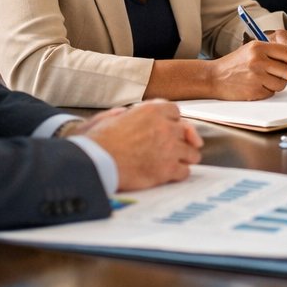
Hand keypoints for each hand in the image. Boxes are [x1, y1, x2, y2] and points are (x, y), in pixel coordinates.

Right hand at [78, 100, 202, 190]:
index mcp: (152, 111)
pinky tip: (172, 174)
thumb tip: (126, 112)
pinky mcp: (167, 169)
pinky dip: (179, 173)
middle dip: (182, 139)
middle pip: (186, 131)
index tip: (170, 127)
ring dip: (185, 157)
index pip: (175, 111)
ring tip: (179, 161)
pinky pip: (185, 171)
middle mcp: (165, 127)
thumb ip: (126, 113)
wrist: (95, 163)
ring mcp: (169, 148)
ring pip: (191, 152)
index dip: (172, 120)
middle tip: (177, 147)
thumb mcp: (111, 116)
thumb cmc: (98, 141)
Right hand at [207, 38, 286, 98]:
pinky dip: (267, 91)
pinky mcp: (254, 91)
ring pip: (282, 83)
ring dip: (277, 84)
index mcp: (258, 47)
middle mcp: (258, 60)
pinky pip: (271, 92)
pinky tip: (256, 86)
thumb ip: (271, 52)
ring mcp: (256, 76)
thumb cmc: (234, 64)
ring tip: (265, 80)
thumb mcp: (251, 49)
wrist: (213, 77)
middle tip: (281, 75)